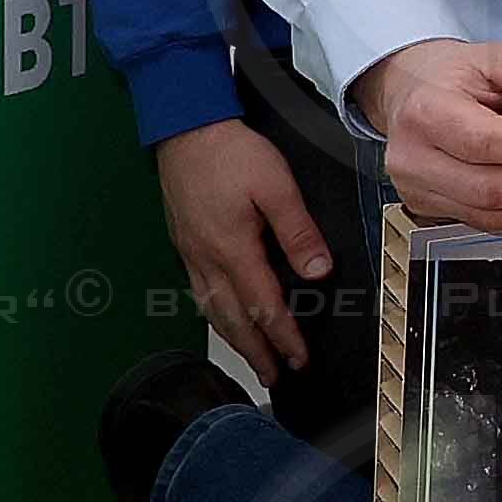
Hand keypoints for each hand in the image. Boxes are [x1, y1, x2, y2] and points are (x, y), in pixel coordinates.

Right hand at [151, 119, 330, 366]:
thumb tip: (318, 271)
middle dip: (255, 351)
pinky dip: (214, 314)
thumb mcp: (277, 186)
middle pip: (232, 319)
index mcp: (233, 249)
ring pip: (212, 309)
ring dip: (233, 337)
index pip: (263, 306)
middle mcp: (207, 258)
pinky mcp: (184, 241)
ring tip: (251, 357)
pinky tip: (222, 316)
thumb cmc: (230, 152)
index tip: (299, 359)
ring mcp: (191, 252)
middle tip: (274, 376)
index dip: (283, 337)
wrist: (185, 126)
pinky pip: (198, 291)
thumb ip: (298, 231)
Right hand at [352, 38, 501, 225]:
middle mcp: (415, 159)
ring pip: (493, 216)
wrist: (409, 93)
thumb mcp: (491, 55)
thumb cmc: (449, 75)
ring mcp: (421, 190)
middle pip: (491, 188)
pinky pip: (490, 223)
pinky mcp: (435, 210)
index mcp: (426, 113)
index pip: (487, 141)